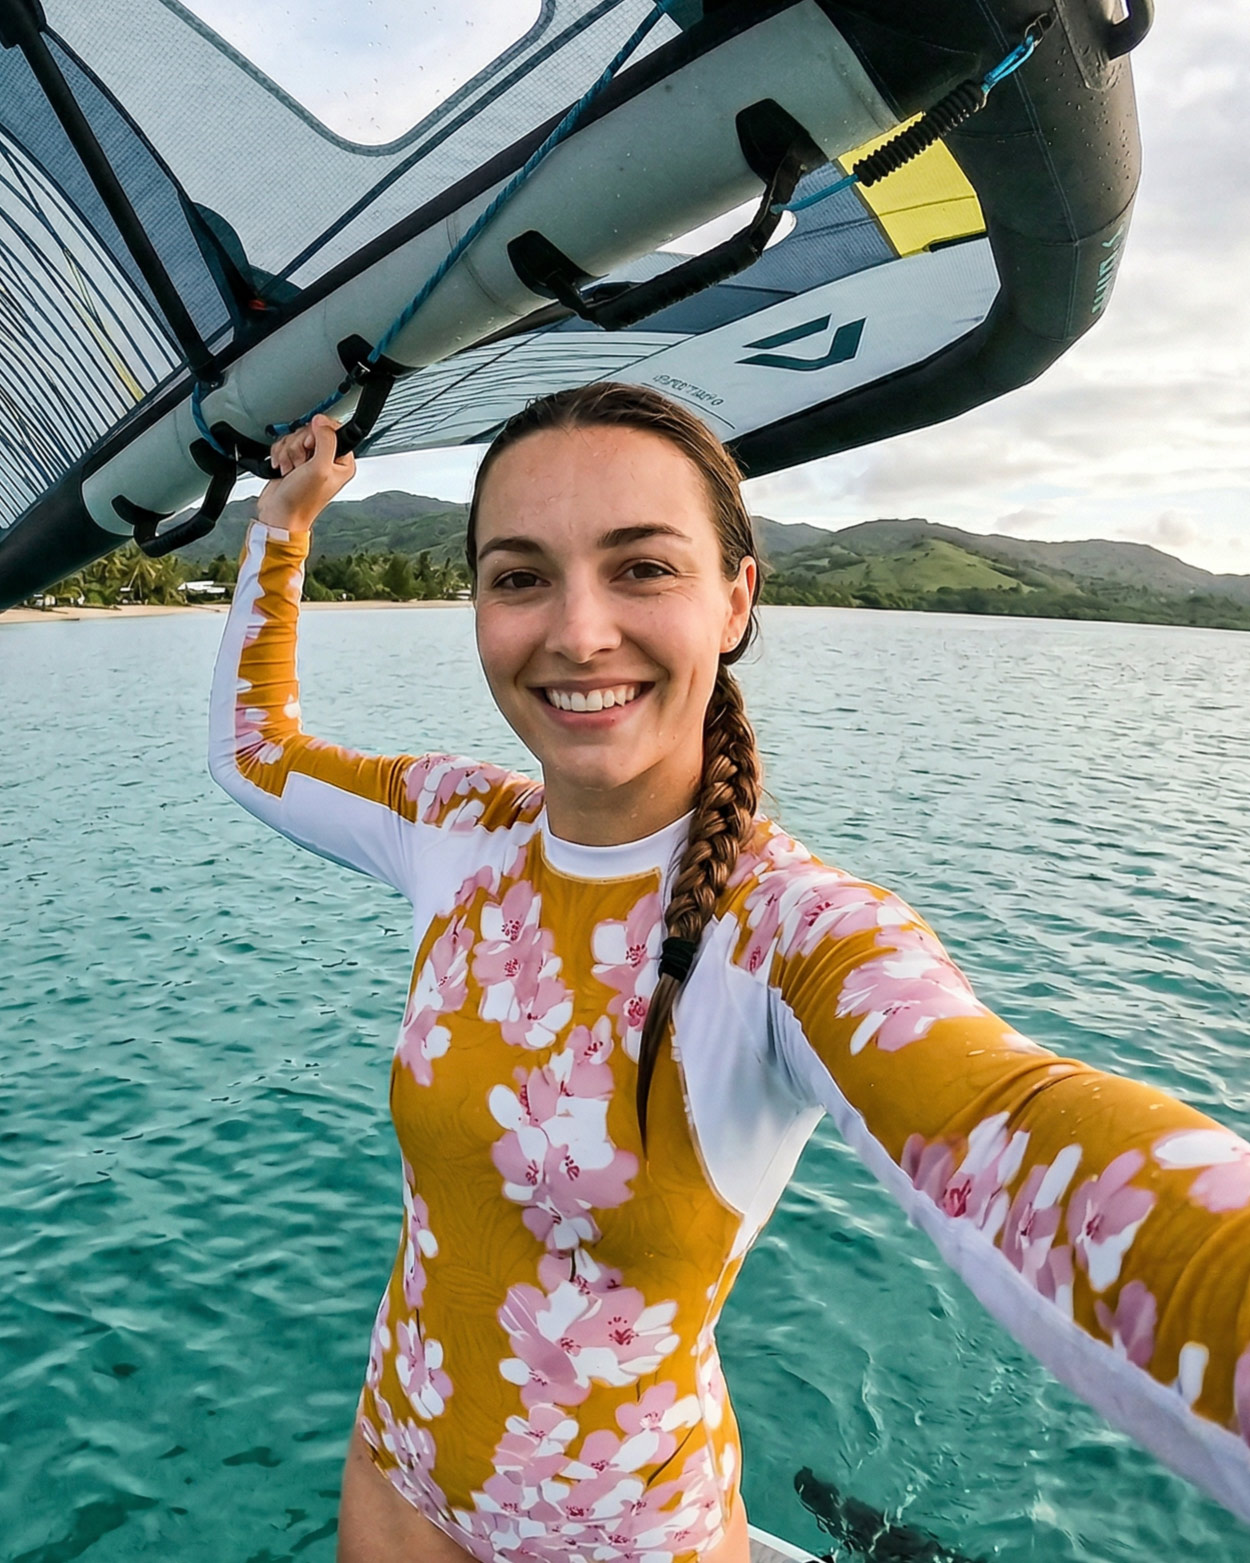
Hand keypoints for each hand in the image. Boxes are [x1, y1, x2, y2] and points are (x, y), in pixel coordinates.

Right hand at [257, 415, 355, 532]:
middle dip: (299, 446)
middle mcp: (328, 460)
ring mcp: (310, 460)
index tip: (310, 446)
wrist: (280, 514)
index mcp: (342, 462)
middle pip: (311, 431)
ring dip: (289, 452)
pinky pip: (284, 444)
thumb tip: (322, 421)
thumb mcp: (320, 468)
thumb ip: (326, 440)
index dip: (317, 434)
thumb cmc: (302, 500)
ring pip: (296, 437)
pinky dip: (280, 454)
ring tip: (292, 469)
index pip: (333, 430)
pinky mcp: (294, 461)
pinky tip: (283, 468)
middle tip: (300, 463)